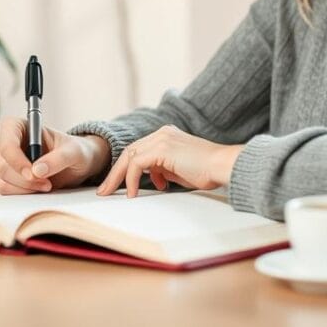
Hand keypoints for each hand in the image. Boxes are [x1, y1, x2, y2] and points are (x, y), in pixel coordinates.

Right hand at [0, 117, 109, 194]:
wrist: (76, 165)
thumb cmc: (74, 151)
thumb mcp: (74, 152)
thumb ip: (59, 158)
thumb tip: (37, 171)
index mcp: (19, 126)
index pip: (6, 142)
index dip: (16, 160)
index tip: (33, 174)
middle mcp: (6, 142)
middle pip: (1, 164)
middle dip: (23, 179)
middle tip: (47, 184)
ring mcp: (2, 161)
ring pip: (0, 180)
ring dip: (23, 189)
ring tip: (46, 186)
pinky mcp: (4, 178)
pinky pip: (4, 190)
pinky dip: (21, 194)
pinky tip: (38, 189)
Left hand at [96, 125, 242, 197]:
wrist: (223, 166)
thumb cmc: (208, 171)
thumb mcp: (180, 171)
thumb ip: (164, 170)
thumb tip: (155, 179)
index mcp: (166, 135)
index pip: (138, 150)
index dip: (125, 168)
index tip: (117, 186)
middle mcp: (162, 133)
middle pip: (129, 152)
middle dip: (115, 173)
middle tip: (104, 191)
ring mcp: (162, 138)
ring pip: (129, 156)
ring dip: (118, 177)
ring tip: (110, 194)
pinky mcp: (162, 148)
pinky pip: (137, 164)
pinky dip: (132, 180)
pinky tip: (133, 194)